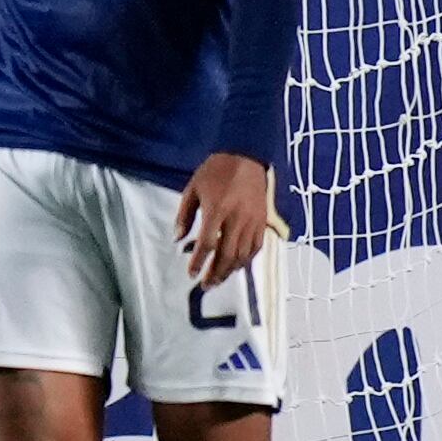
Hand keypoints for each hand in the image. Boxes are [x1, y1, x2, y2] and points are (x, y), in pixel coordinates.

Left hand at [175, 153, 272, 285]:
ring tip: (220, 279)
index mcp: (217, 210)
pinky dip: (248, 259)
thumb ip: (184, 215)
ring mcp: (253, 220)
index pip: (207, 244)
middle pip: (227, 254)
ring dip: (231, 270)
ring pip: (243, 253)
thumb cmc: (216, 170)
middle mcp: (236, 218)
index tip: (191, 274)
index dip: (199, 262)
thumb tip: (178, 239)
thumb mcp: (193, 189)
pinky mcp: (263, 219)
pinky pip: (257, 245)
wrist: (247, 155)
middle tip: (206, 285)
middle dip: (216, 273)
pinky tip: (238, 265)